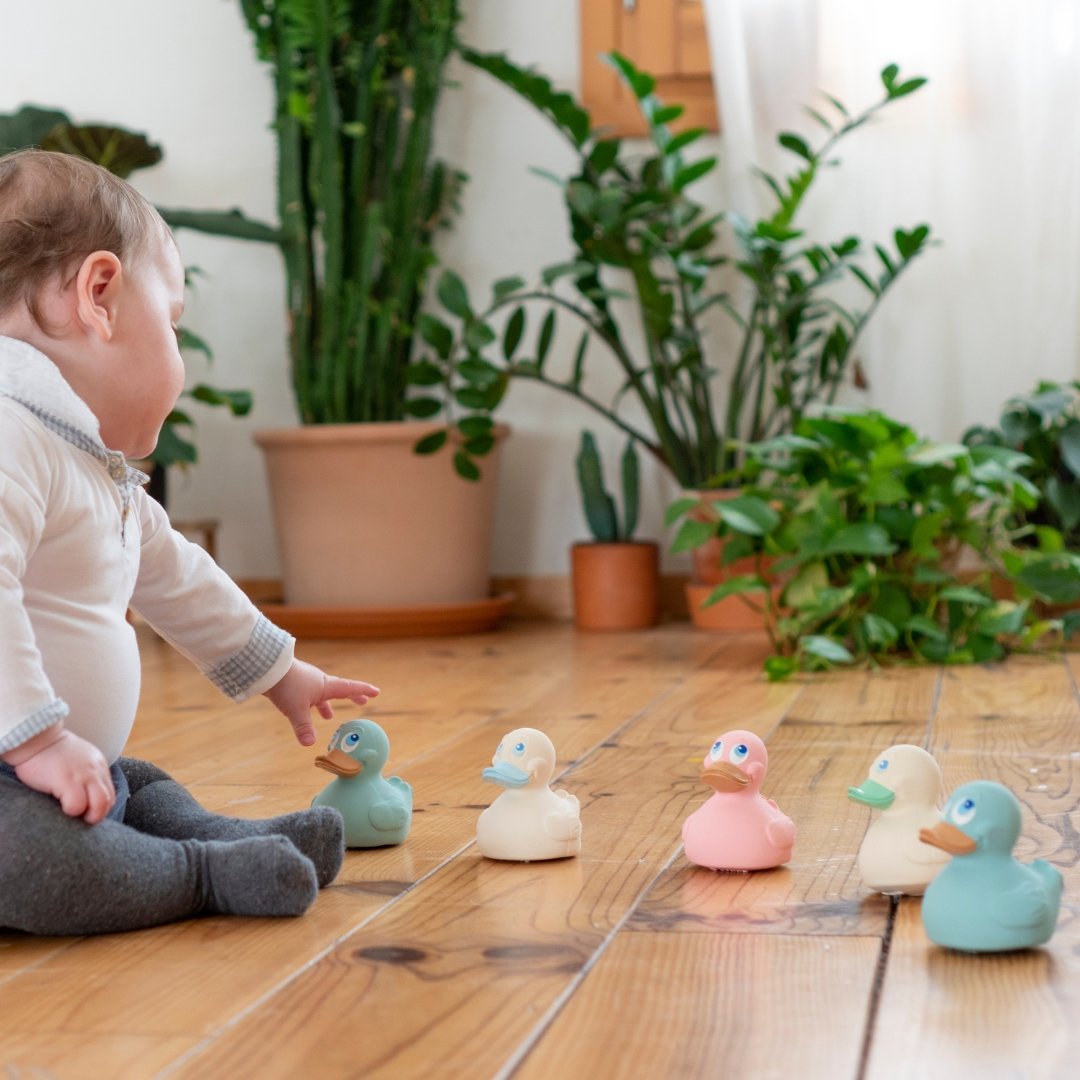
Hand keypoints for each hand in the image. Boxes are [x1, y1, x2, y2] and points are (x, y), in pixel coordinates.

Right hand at [2, 725, 114, 824]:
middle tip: (80, 819)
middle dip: (96, 816)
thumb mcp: (79, 761)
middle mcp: (95, 771)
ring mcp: (83, 775)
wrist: (36, 738)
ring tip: (72, 814)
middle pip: (108, 801)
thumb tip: (87, 798)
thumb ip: (86, 776)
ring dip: (87, 816)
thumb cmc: (52, 753)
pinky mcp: (66, 780)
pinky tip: (60, 807)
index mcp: (98, 767)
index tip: (86, 812)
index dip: (99, 808)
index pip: (110, 794)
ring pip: (99, 805)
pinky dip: (72, 811)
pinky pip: (77, 805)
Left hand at [264, 659, 379, 746]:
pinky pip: (309, 694)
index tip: (376, 692)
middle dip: (351, 696)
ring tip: (329, 716)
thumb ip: (304, 727)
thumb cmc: (286, 685)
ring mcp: (307, 681)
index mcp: (325, 686)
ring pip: (322, 693)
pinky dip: (312, 703)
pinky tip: (305, 709)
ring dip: (328, 704)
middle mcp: (319, 682)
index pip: (350, 688)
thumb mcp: (296, 710)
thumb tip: (309, 744)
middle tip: (362, 701)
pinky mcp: (295, 682)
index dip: (363, 690)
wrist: (267, 667)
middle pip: (340, 689)